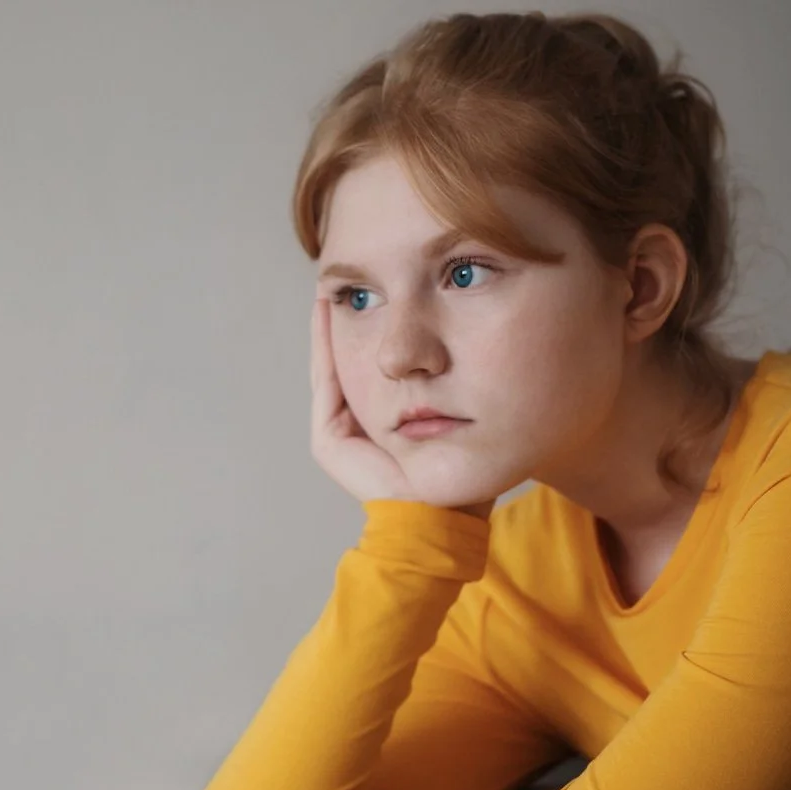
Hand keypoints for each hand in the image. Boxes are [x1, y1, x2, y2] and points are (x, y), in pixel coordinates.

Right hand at [310, 299, 495, 518]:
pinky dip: (324, 347)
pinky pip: (326, 384)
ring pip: (334, 367)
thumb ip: (455, 378)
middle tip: (352, 278)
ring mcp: (344, 434)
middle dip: (353, 320)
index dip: (378, 323)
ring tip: (333, 285)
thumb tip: (462, 332)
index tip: (387, 287)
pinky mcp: (331, 442)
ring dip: (333, 327)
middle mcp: (365, 424)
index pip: (379, 363)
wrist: (446, 509)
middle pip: (352, 361)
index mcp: (392, 420)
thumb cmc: (465, 467)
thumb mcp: (465, 408)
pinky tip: (328, 310)